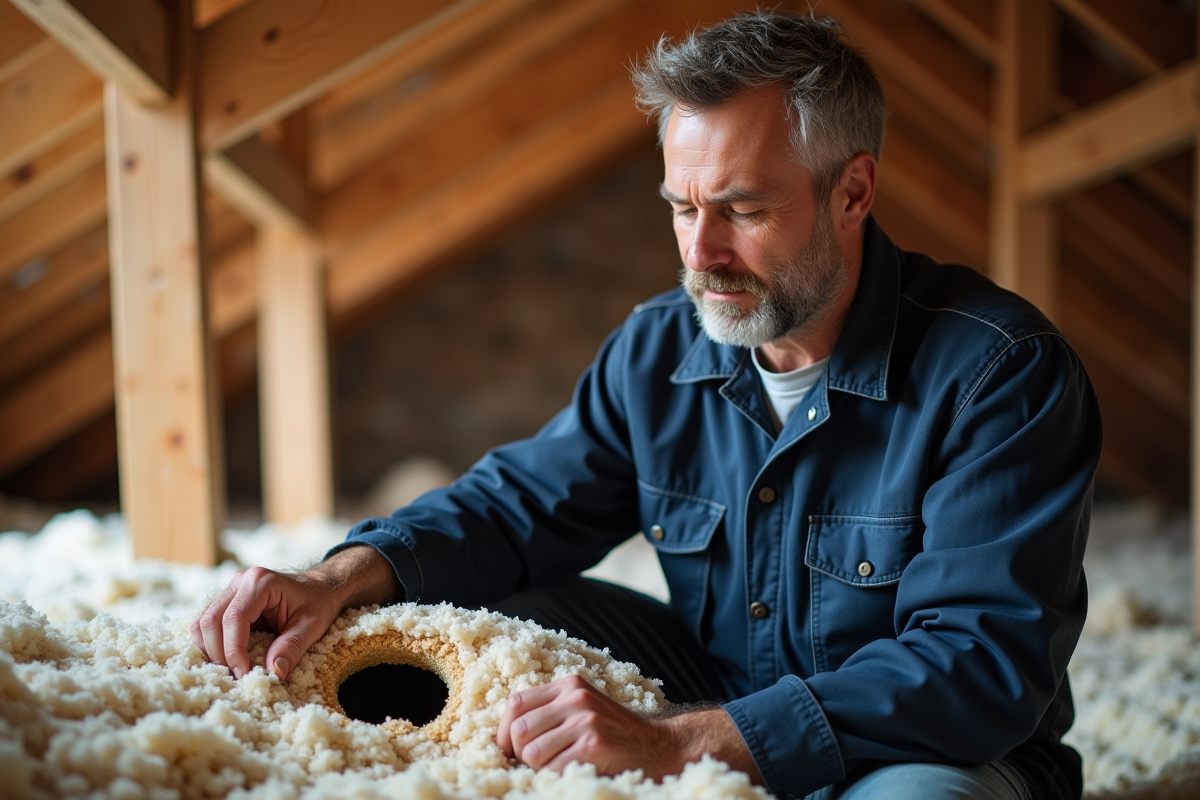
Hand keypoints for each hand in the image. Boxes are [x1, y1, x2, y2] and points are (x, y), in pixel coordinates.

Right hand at [190, 545, 399, 679]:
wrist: (319, 588)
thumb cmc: (318, 603)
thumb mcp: (312, 626)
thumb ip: (292, 648)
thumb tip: (274, 673)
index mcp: (261, 582)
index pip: (234, 618)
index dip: (234, 650)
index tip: (243, 674)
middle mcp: (239, 582)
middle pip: (211, 621)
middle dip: (219, 653)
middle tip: (236, 677)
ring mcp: (230, 590)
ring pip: (202, 623)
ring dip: (211, 650)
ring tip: (230, 670)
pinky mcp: (226, 602)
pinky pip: (206, 625)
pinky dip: (210, 645)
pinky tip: (226, 660)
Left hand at [496, 675, 762, 782]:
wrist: (660, 746)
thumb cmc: (614, 735)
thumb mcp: (583, 709)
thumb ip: (551, 712)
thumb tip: (507, 736)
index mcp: (569, 685)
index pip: (515, 703)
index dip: (505, 731)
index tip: (511, 750)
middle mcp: (575, 696)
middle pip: (518, 729)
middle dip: (519, 754)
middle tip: (537, 765)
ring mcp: (585, 719)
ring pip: (530, 751)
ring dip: (538, 769)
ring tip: (558, 768)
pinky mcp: (594, 744)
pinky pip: (552, 768)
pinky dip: (555, 777)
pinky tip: (574, 773)